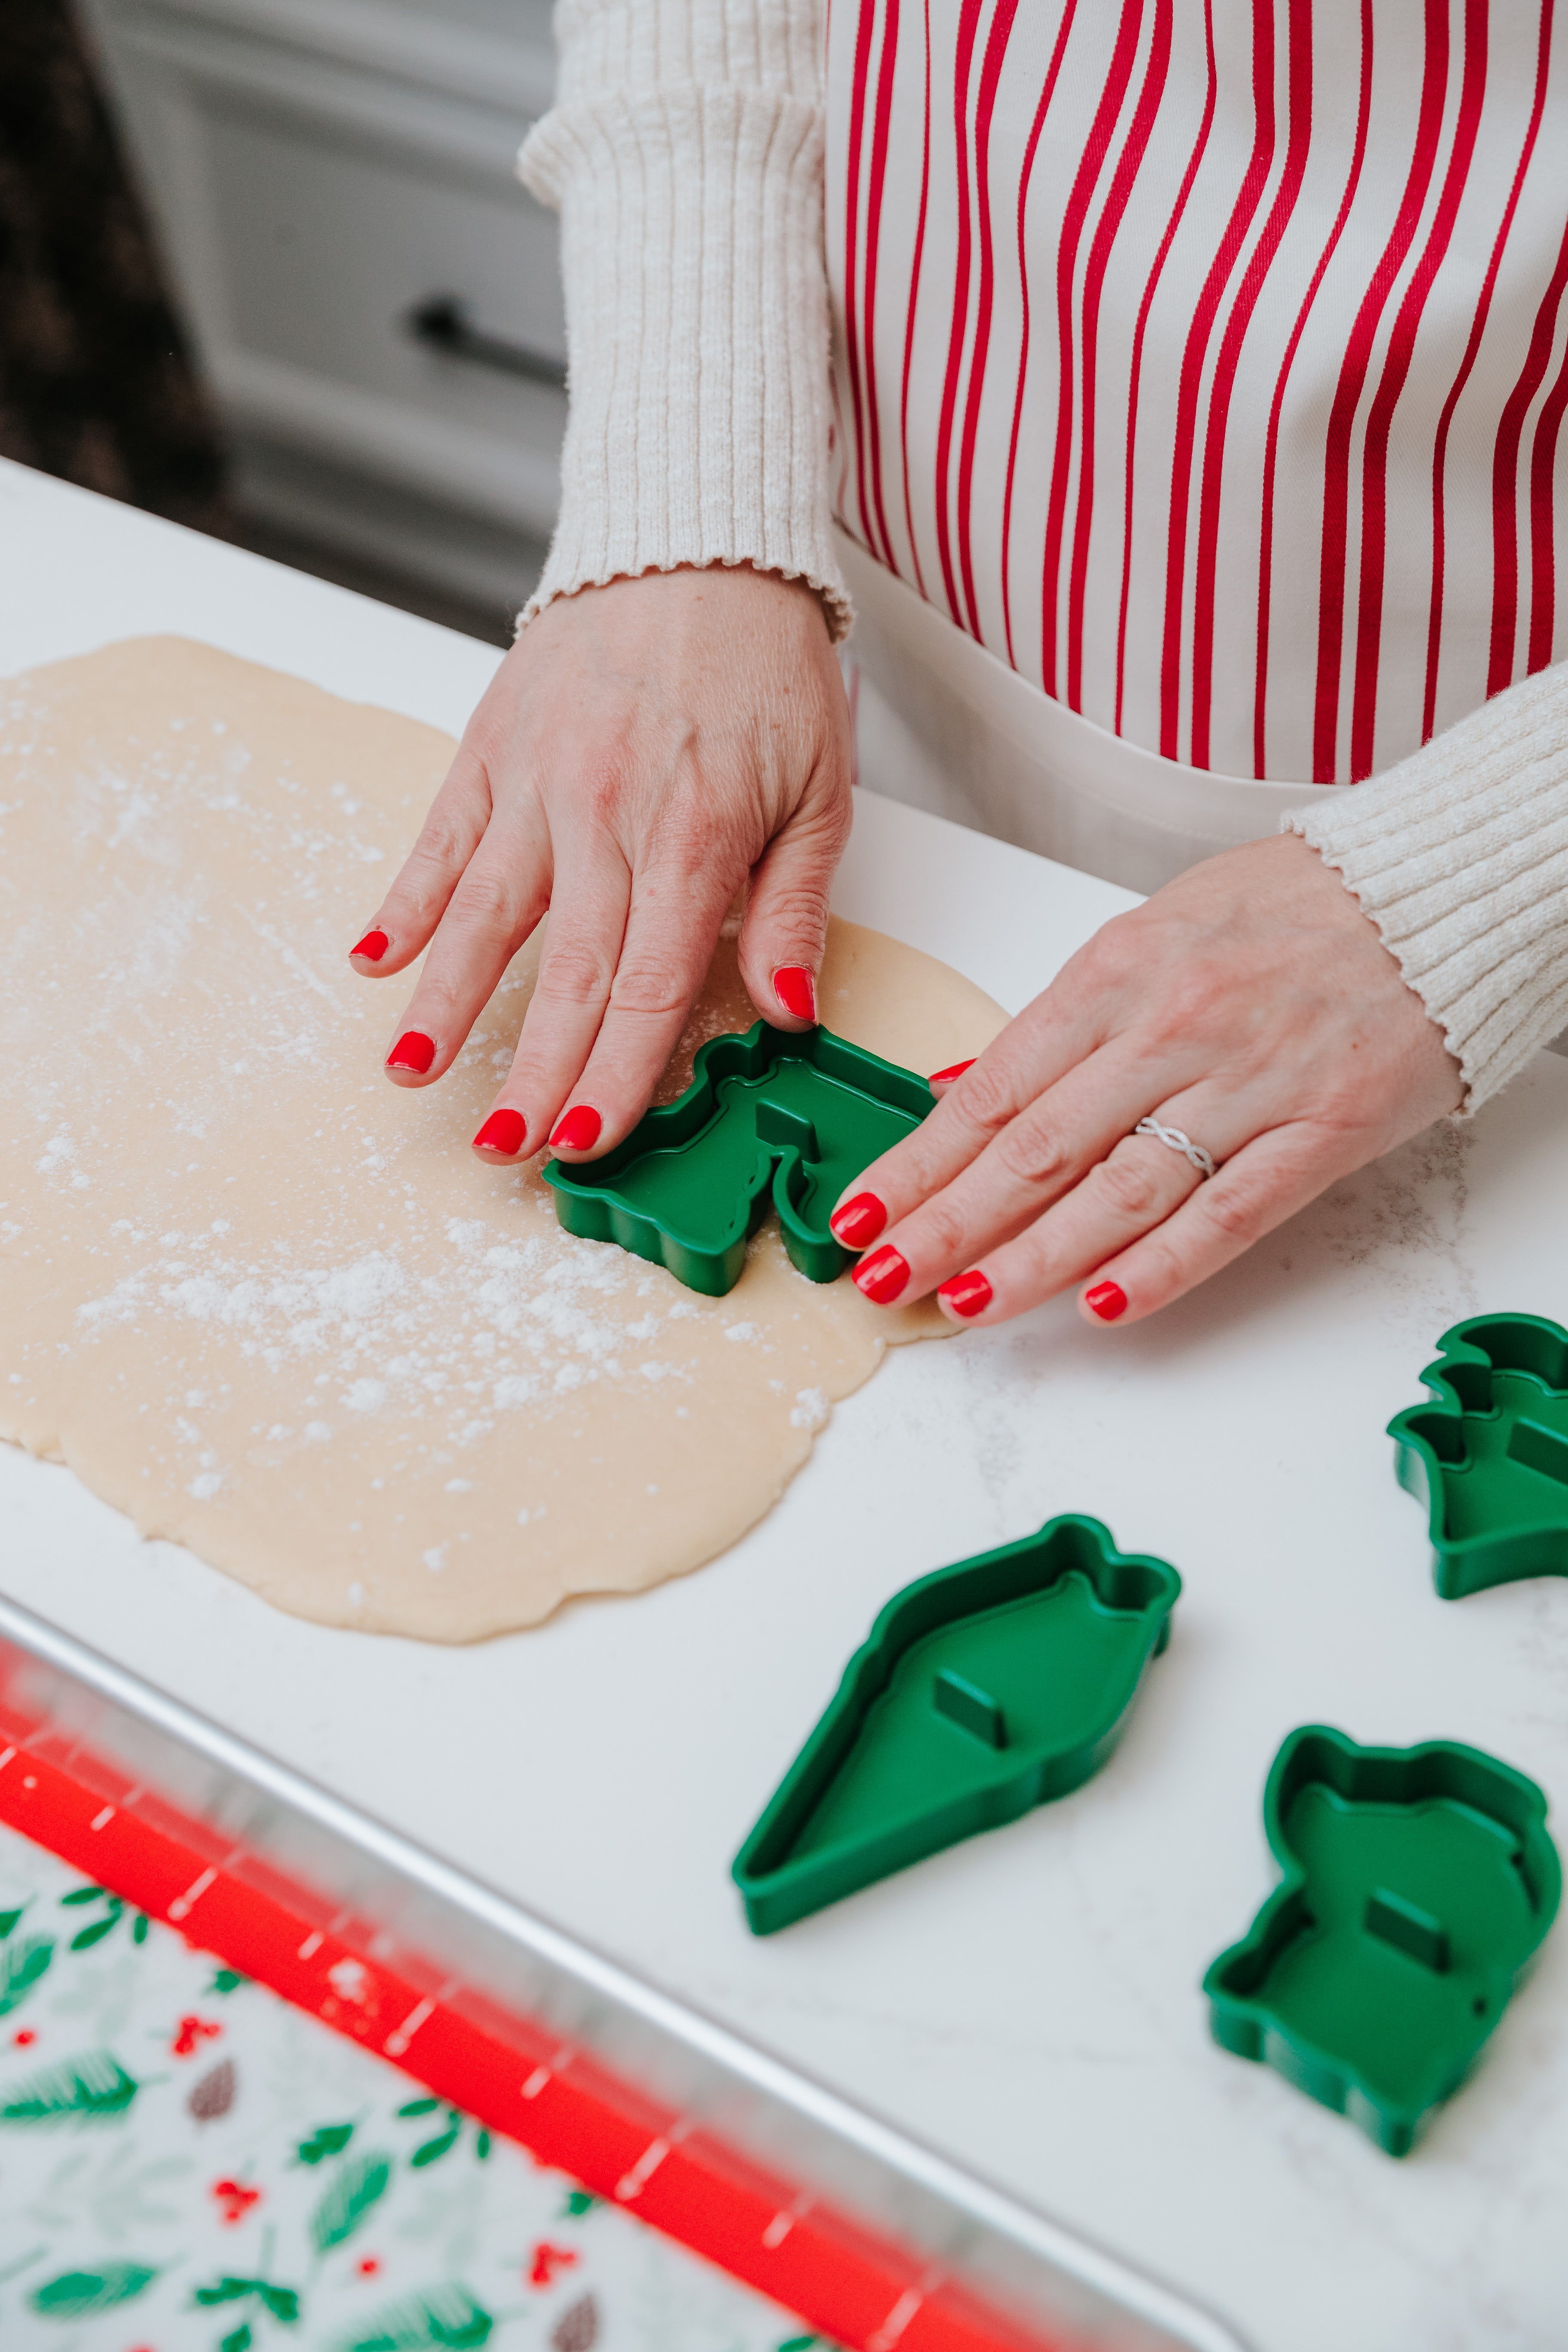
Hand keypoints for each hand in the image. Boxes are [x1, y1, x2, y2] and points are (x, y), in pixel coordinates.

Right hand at [347, 565, 852, 1159]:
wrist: (700, 543)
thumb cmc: (768, 671)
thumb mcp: (820, 792)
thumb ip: (792, 908)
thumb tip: (787, 1013)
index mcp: (695, 837)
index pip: (649, 987)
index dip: (617, 1076)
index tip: (589, 1143)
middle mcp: (607, 816)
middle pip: (564, 974)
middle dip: (531, 1072)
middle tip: (501, 1148)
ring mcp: (539, 781)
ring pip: (485, 915)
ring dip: (446, 1002)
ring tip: (413, 1075)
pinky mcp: (492, 747)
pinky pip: (439, 837)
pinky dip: (403, 899)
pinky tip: (373, 962)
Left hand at [827, 832, 1462, 1327]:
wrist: (1430, 891)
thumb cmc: (1288, 910)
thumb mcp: (1151, 933)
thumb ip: (1058, 1025)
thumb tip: (959, 1088)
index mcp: (1117, 974)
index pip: (993, 1091)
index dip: (919, 1163)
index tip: (860, 1216)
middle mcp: (1172, 1029)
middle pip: (1036, 1150)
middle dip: (947, 1223)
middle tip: (881, 1279)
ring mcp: (1248, 1083)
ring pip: (1117, 1191)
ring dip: (1032, 1258)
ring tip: (963, 1304)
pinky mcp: (1320, 1130)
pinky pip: (1227, 1212)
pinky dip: (1162, 1265)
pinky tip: (1100, 1305)